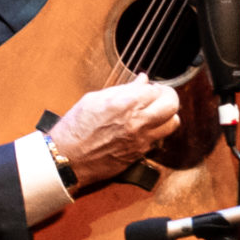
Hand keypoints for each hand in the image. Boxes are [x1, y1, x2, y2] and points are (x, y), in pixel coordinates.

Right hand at [48, 74, 180, 183]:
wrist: (67, 159)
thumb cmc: (75, 128)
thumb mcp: (95, 99)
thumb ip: (123, 89)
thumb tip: (142, 80)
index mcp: (126, 104)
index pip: (158, 90)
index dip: (154, 87)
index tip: (149, 87)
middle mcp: (138, 122)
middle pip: (173, 106)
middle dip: (168, 98)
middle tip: (158, 98)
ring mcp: (141, 141)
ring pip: (172, 124)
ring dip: (166, 116)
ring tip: (153, 113)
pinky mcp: (139, 155)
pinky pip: (159, 139)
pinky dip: (156, 131)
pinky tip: (142, 129)